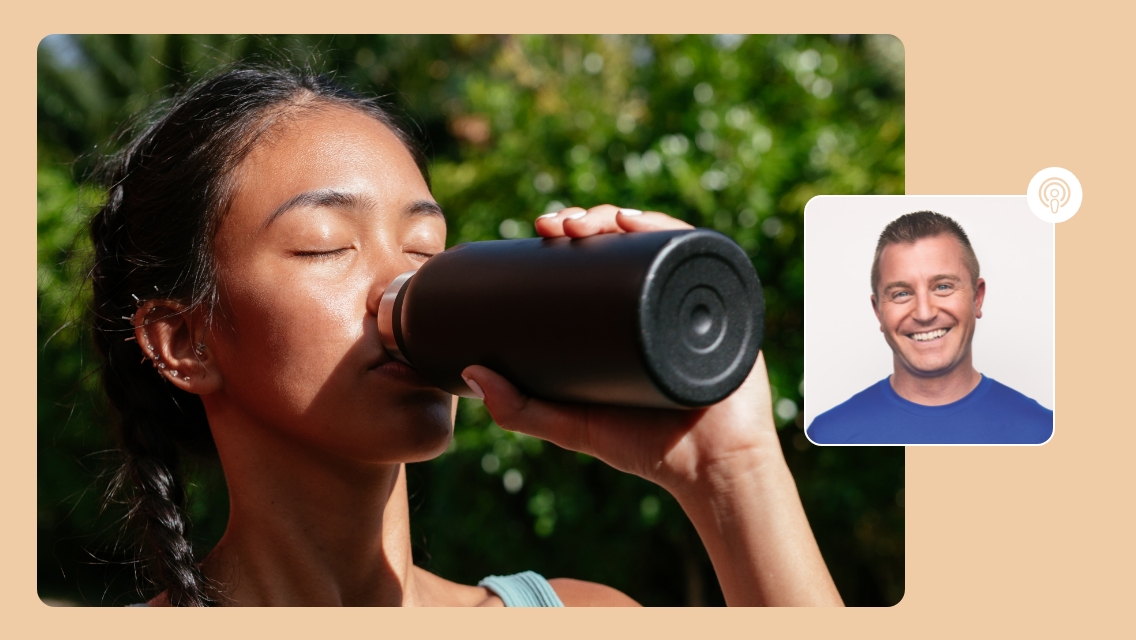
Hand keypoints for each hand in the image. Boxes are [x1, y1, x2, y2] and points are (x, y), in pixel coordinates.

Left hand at [463, 204, 840, 605]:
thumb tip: (470, 372)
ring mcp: (693, 302)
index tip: (540, 227)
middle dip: (592, 219)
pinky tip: (644, 224)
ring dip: (627, 217)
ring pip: (660, 243)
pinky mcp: (727, 308)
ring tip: (595, 221)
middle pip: (628, 243)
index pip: (600, 260)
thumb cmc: (645, 447)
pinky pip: (707, 261)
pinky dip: (676, 235)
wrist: (709, 470)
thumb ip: (519, 409)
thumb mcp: (571, 424)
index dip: (570, 234)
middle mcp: (660, 301)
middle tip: (557, 224)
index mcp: (627, 316)